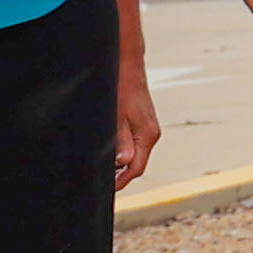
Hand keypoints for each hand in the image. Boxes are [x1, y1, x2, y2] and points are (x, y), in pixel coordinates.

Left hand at [111, 52, 162, 189]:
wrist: (126, 64)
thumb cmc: (121, 87)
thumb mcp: (117, 116)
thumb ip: (121, 141)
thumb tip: (123, 162)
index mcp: (148, 135)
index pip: (137, 168)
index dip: (122, 181)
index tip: (108, 187)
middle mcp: (151, 133)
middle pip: (137, 163)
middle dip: (120, 172)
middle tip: (102, 177)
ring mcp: (147, 127)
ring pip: (134, 153)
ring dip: (120, 160)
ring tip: (103, 162)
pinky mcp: (141, 121)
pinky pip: (133, 142)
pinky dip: (122, 148)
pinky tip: (110, 145)